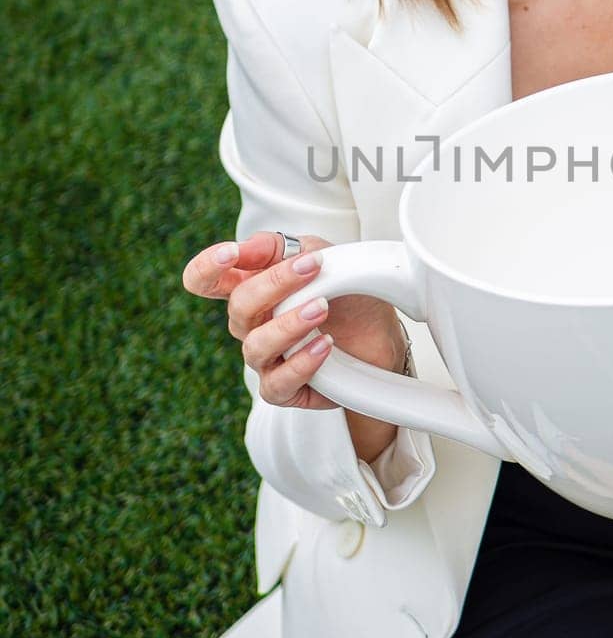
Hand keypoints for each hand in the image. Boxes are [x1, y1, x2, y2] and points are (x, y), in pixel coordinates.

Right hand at [181, 230, 405, 410]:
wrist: (383, 333)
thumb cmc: (345, 292)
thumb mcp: (317, 254)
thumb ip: (278, 247)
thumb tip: (243, 248)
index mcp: (249, 288)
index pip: (203, 281)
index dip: (206, 268)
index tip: (232, 253)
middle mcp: (250, 326)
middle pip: (238, 307)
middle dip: (275, 284)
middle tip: (313, 267)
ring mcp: (265, 359)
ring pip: (256, 346)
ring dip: (290, 324)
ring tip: (322, 308)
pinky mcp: (285, 390)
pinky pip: (277, 383)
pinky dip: (302, 362)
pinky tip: (325, 345)